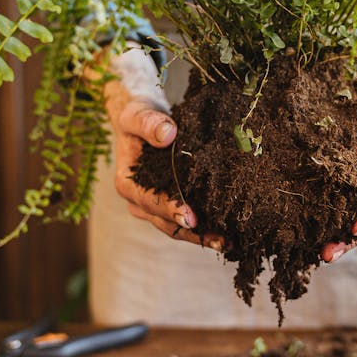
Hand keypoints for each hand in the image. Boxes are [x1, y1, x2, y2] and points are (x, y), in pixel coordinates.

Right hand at [103, 48, 223, 250]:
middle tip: (220, 240)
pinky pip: (184, 220)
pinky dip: (204, 227)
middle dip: (193, 233)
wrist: (138, 118)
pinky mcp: (167, 203)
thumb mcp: (137, 114)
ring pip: (176, 227)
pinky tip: (227, 233)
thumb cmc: (136, 115)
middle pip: (166, 223)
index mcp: (127, 184)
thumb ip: (149, 123)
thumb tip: (168, 133)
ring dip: (201, 236)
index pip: (150, 201)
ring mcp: (152, 205)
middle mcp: (137, 200)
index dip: (171, 210)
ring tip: (228, 242)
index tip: (190, 217)